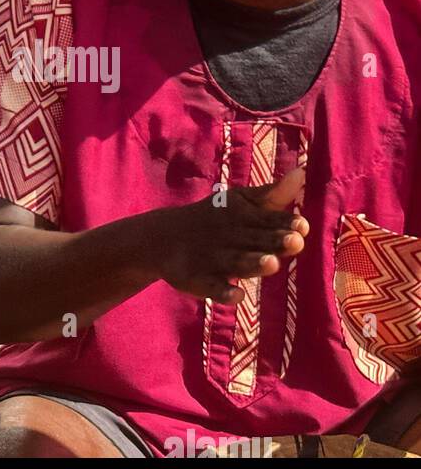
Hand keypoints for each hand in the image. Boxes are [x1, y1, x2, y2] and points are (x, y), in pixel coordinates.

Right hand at [156, 167, 308, 303]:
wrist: (166, 237)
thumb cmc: (218, 219)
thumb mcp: (242, 202)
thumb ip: (273, 194)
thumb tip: (302, 172)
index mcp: (242, 217)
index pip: (268, 219)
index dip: (284, 222)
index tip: (302, 225)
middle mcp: (230, 237)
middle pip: (256, 240)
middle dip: (274, 241)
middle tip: (295, 241)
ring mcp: (214, 259)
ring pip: (237, 263)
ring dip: (253, 263)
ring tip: (271, 263)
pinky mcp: (200, 280)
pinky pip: (212, 287)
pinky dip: (223, 292)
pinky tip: (236, 296)